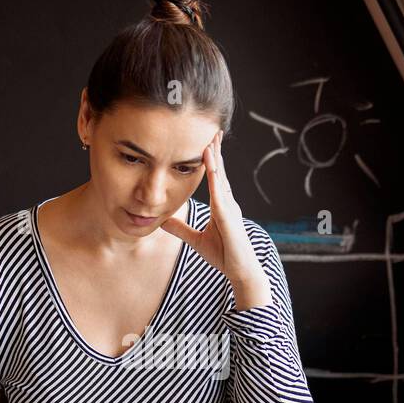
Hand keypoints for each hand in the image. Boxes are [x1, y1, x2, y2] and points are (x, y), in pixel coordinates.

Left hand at [161, 130, 268, 289]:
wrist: (240, 272)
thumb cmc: (224, 256)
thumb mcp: (196, 240)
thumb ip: (181, 229)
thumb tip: (163, 221)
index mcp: (221, 206)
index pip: (215, 178)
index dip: (211, 160)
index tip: (205, 142)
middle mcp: (228, 203)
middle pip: (220, 172)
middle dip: (216, 151)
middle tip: (212, 130)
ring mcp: (230, 208)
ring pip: (220, 179)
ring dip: (215, 159)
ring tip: (210, 140)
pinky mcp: (229, 218)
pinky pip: (220, 195)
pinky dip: (215, 180)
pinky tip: (210, 166)